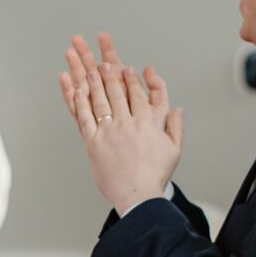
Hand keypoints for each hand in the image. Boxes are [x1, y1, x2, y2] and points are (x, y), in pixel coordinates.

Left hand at [58, 32, 183, 214]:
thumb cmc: (155, 176)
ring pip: (100, 100)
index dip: (130, 78)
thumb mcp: (173, 149)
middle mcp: (127, 124)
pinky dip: (80, 101)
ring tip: (89, 68)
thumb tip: (178, 110)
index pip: (137, 94)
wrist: (138, 195)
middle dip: (109, 73)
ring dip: (94, 82)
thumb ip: (175, 126)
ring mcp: (109, 132)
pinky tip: (77, 90)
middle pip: (117, 92)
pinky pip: (85, 117)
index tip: (125, 67)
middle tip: (103, 61)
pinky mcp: (94, 143)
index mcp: (147, 124)